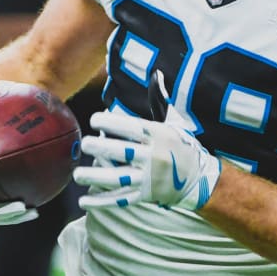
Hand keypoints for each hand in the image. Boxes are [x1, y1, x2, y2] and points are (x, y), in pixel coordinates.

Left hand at [73, 101, 222, 211]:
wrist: (199, 179)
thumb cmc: (181, 145)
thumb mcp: (174, 122)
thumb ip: (160, 100)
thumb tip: (156, 73)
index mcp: (158, 136)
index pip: (132, 127)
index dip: (112, 122)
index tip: (94, 119)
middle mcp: (153, 157)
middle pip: (123, 152)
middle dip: (102, 148)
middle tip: (84, 143)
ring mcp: (149, 179)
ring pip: (119, 178)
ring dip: (96, 177)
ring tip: (77, 174)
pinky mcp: (145, 195)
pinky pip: (120, 199)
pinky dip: (102, 201)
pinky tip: (84, 200)